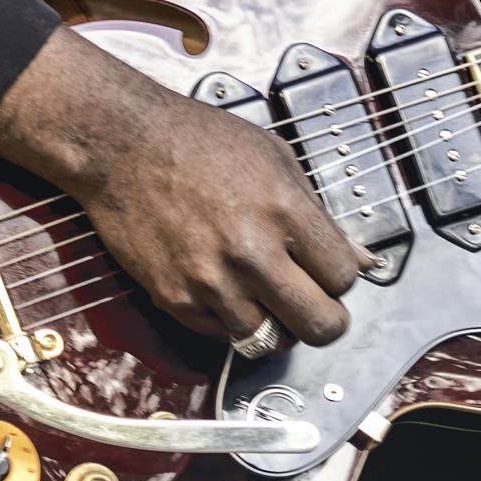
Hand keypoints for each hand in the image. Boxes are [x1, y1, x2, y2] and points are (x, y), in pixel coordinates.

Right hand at [0, 26, 366, 345]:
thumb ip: (316, 213)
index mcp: (284, 210)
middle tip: (315, 307)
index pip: (343, 277)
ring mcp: (211, 281)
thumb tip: (356, 258)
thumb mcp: (275, 157)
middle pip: (318, 326)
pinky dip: (231, 320)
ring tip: (265, 293)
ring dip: (274, 323)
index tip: (331, 272)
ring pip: (270, 340)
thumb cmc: (198, 141)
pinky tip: (227, 287)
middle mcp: (251, 251)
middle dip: (325, 321)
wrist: (124, 144)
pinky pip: (223, 335)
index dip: (342, 278)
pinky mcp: (176, 300)